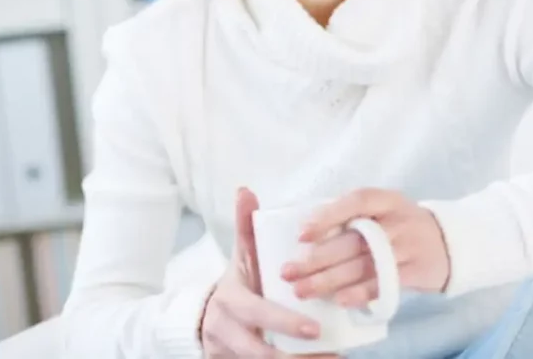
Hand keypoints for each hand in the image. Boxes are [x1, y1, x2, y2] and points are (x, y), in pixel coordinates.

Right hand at [199, 187, 339, 358]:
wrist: (205, 320)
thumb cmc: (237, 284)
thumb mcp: (240, 258)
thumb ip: (244, 227)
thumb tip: (245, 189)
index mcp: (230, 301)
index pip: (257, 313)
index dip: (284, 322)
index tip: (315, 328)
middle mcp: (226, 332)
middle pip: (260, 352)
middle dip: (295, 357)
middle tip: (327, 349)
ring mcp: (229, 355)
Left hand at [282, 188, 450, 307]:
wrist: (450, 243)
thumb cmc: (403, 226)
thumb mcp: (384, 210)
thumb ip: (354, 216)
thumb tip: (307, 231)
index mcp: (385, 200)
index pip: (355, 202)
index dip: (327, 217)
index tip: (301, 235)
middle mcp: (396, 221)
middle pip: (352, 240)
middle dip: (317, 258)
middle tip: (288, 272)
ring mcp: (406, 247)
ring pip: (362, 265)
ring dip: (329, 280)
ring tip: (302, 290)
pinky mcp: (415, 272)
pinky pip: (383, 283)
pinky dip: (360, 293)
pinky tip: (338, 300)